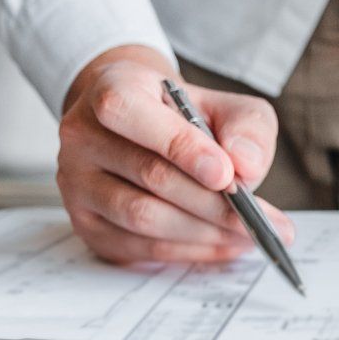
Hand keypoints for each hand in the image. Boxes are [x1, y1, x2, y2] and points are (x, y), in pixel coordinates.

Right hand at [56, 45, 292, 263]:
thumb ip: (246, 128)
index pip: (130, 114)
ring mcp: (77, 183)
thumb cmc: (184, 114)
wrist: (141, 124)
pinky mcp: (86, 223)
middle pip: (150, 176)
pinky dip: (190, 250)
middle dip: (213, 203)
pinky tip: (224, 245)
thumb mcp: (226, 104)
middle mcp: (83, 135)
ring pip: (143, 217)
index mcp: (112, 89)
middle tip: (261, 220)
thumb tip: (246, 167)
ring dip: (204, 232)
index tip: (227, 175)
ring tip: (248, 235)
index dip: (180, 147)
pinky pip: (140, 246)